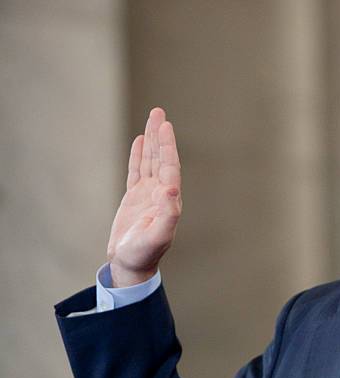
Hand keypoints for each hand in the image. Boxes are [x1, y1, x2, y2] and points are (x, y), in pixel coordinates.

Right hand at [107, 107, 181, 287]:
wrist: (130, 265)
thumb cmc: (143, 254)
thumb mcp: (157, 237)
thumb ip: (167, 214)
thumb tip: (171, 189)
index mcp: (168, 200)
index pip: (169, 167)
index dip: (167, 146)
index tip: (165, 126)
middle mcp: (160, 193)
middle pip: (160, 158)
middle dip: (160, 136)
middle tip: (158, 112)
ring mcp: (148, 194)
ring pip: (149, 161)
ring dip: (151, 141)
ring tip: (152, 119)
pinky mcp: (135, 198)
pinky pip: (137, 171)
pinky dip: (138, 156)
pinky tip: (139, 141)